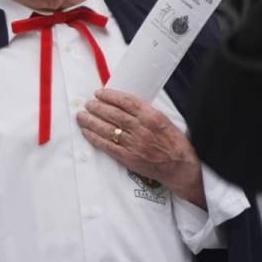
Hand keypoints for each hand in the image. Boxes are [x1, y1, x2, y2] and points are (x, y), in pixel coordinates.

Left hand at [77, 88, 205, 206]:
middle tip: (88, 103)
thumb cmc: (174, 143)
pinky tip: (86, 132)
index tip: (100, 93)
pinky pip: (107, 145)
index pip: (126, 102)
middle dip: (97, 107)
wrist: (180, 167)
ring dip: (91, 121)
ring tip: (81, 116)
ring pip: (107, 129)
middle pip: (114, 114)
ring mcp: (134, 144)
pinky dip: (94, 138)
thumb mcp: (164, 121)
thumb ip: (145, 113)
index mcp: (152, 117)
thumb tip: (123, 104)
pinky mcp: (128, 157)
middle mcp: (142, 129)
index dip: (110, 96)